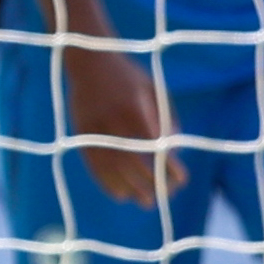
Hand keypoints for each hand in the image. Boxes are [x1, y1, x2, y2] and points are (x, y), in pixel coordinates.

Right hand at [61, 43, 185, 207]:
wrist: (89, 60)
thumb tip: (174, 149)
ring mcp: (93, 129)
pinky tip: (119, 194)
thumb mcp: (153, 89)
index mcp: (134, 109)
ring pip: (112, 167)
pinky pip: (93, 164)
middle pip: (133, 161)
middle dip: (151, 182)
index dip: (169, 165)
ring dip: (129, 188)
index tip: (182, 179)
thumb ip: (166, 117)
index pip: (155, 146)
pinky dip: (106, 181)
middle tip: (165, 195)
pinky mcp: (80, 133)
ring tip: (143, 202)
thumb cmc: (128, 75)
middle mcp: (112, 121)